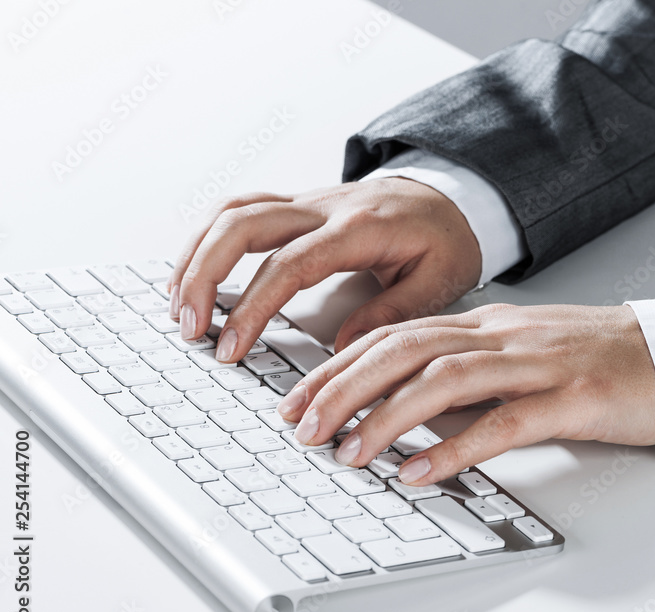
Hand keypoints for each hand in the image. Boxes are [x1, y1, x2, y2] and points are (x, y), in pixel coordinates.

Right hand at [167, 177, 481, 358]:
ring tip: (178, 305)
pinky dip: (208, 239)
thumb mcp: (440, 281)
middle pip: (243, 225)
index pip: (290, 265)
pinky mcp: (297, 206)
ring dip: (195, 255)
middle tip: (189, 328)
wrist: (451, 196)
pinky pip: (241, 209)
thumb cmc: (446, 240)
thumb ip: (392, 313)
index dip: (252, 307)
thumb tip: (340, 348)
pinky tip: (193, 273)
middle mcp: (324, 207)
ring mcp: (306, 201)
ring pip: (232, 211)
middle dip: (204, 275)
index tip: (230, 347)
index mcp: (359, 229)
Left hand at [277, 303, 654, 485]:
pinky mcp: (571, 399)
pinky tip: (422, 471)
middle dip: (345, 387)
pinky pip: (505, 422)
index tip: (299, 399)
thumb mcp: (516, 357)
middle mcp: (501, 337)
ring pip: (447, 379)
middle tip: (304, 426)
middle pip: (407, 349)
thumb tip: (400, 409)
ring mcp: (537, 364)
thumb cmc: (590, 360)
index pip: (395, 335)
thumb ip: (463, 373)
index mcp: (484, 325)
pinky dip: (458, 448)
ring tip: (349, 451)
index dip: (339, 366)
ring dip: (389, 416)